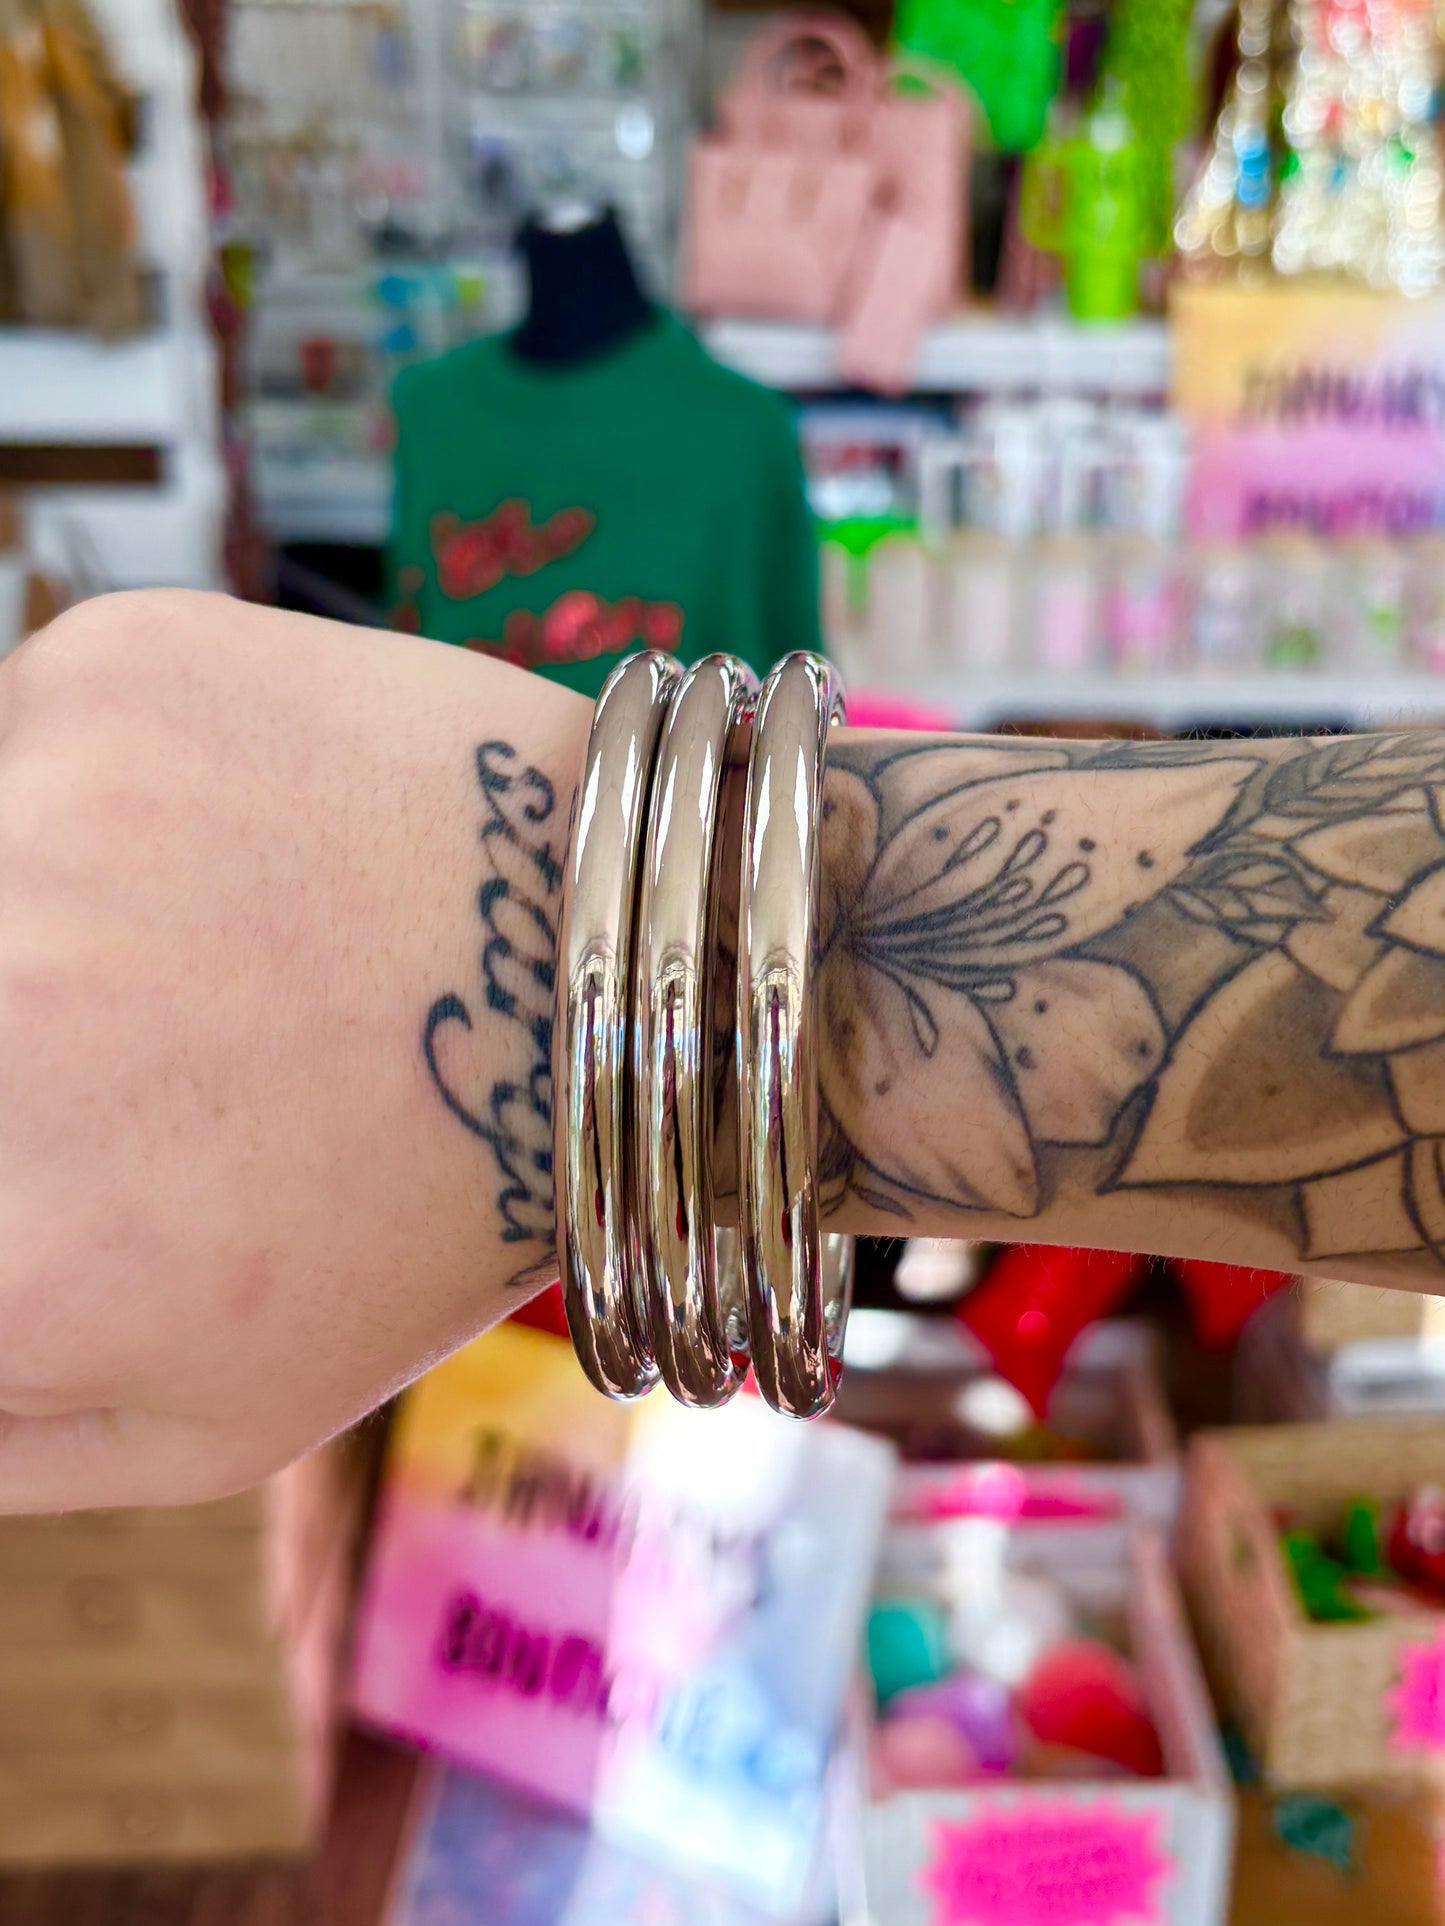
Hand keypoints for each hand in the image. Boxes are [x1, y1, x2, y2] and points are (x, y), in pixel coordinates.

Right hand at [0, 591, 583, 1510]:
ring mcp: (41, 814)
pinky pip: (25, 739)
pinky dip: (96, 797)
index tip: (63, 1154)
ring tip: (195, 953)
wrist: (644, 984)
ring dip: (36, 916)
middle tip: (146, 1054)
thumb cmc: (428, 1218)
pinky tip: (240, 851)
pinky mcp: (115, 672)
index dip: (16, 1167)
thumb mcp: (198, 1421)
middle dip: (28, 1052)